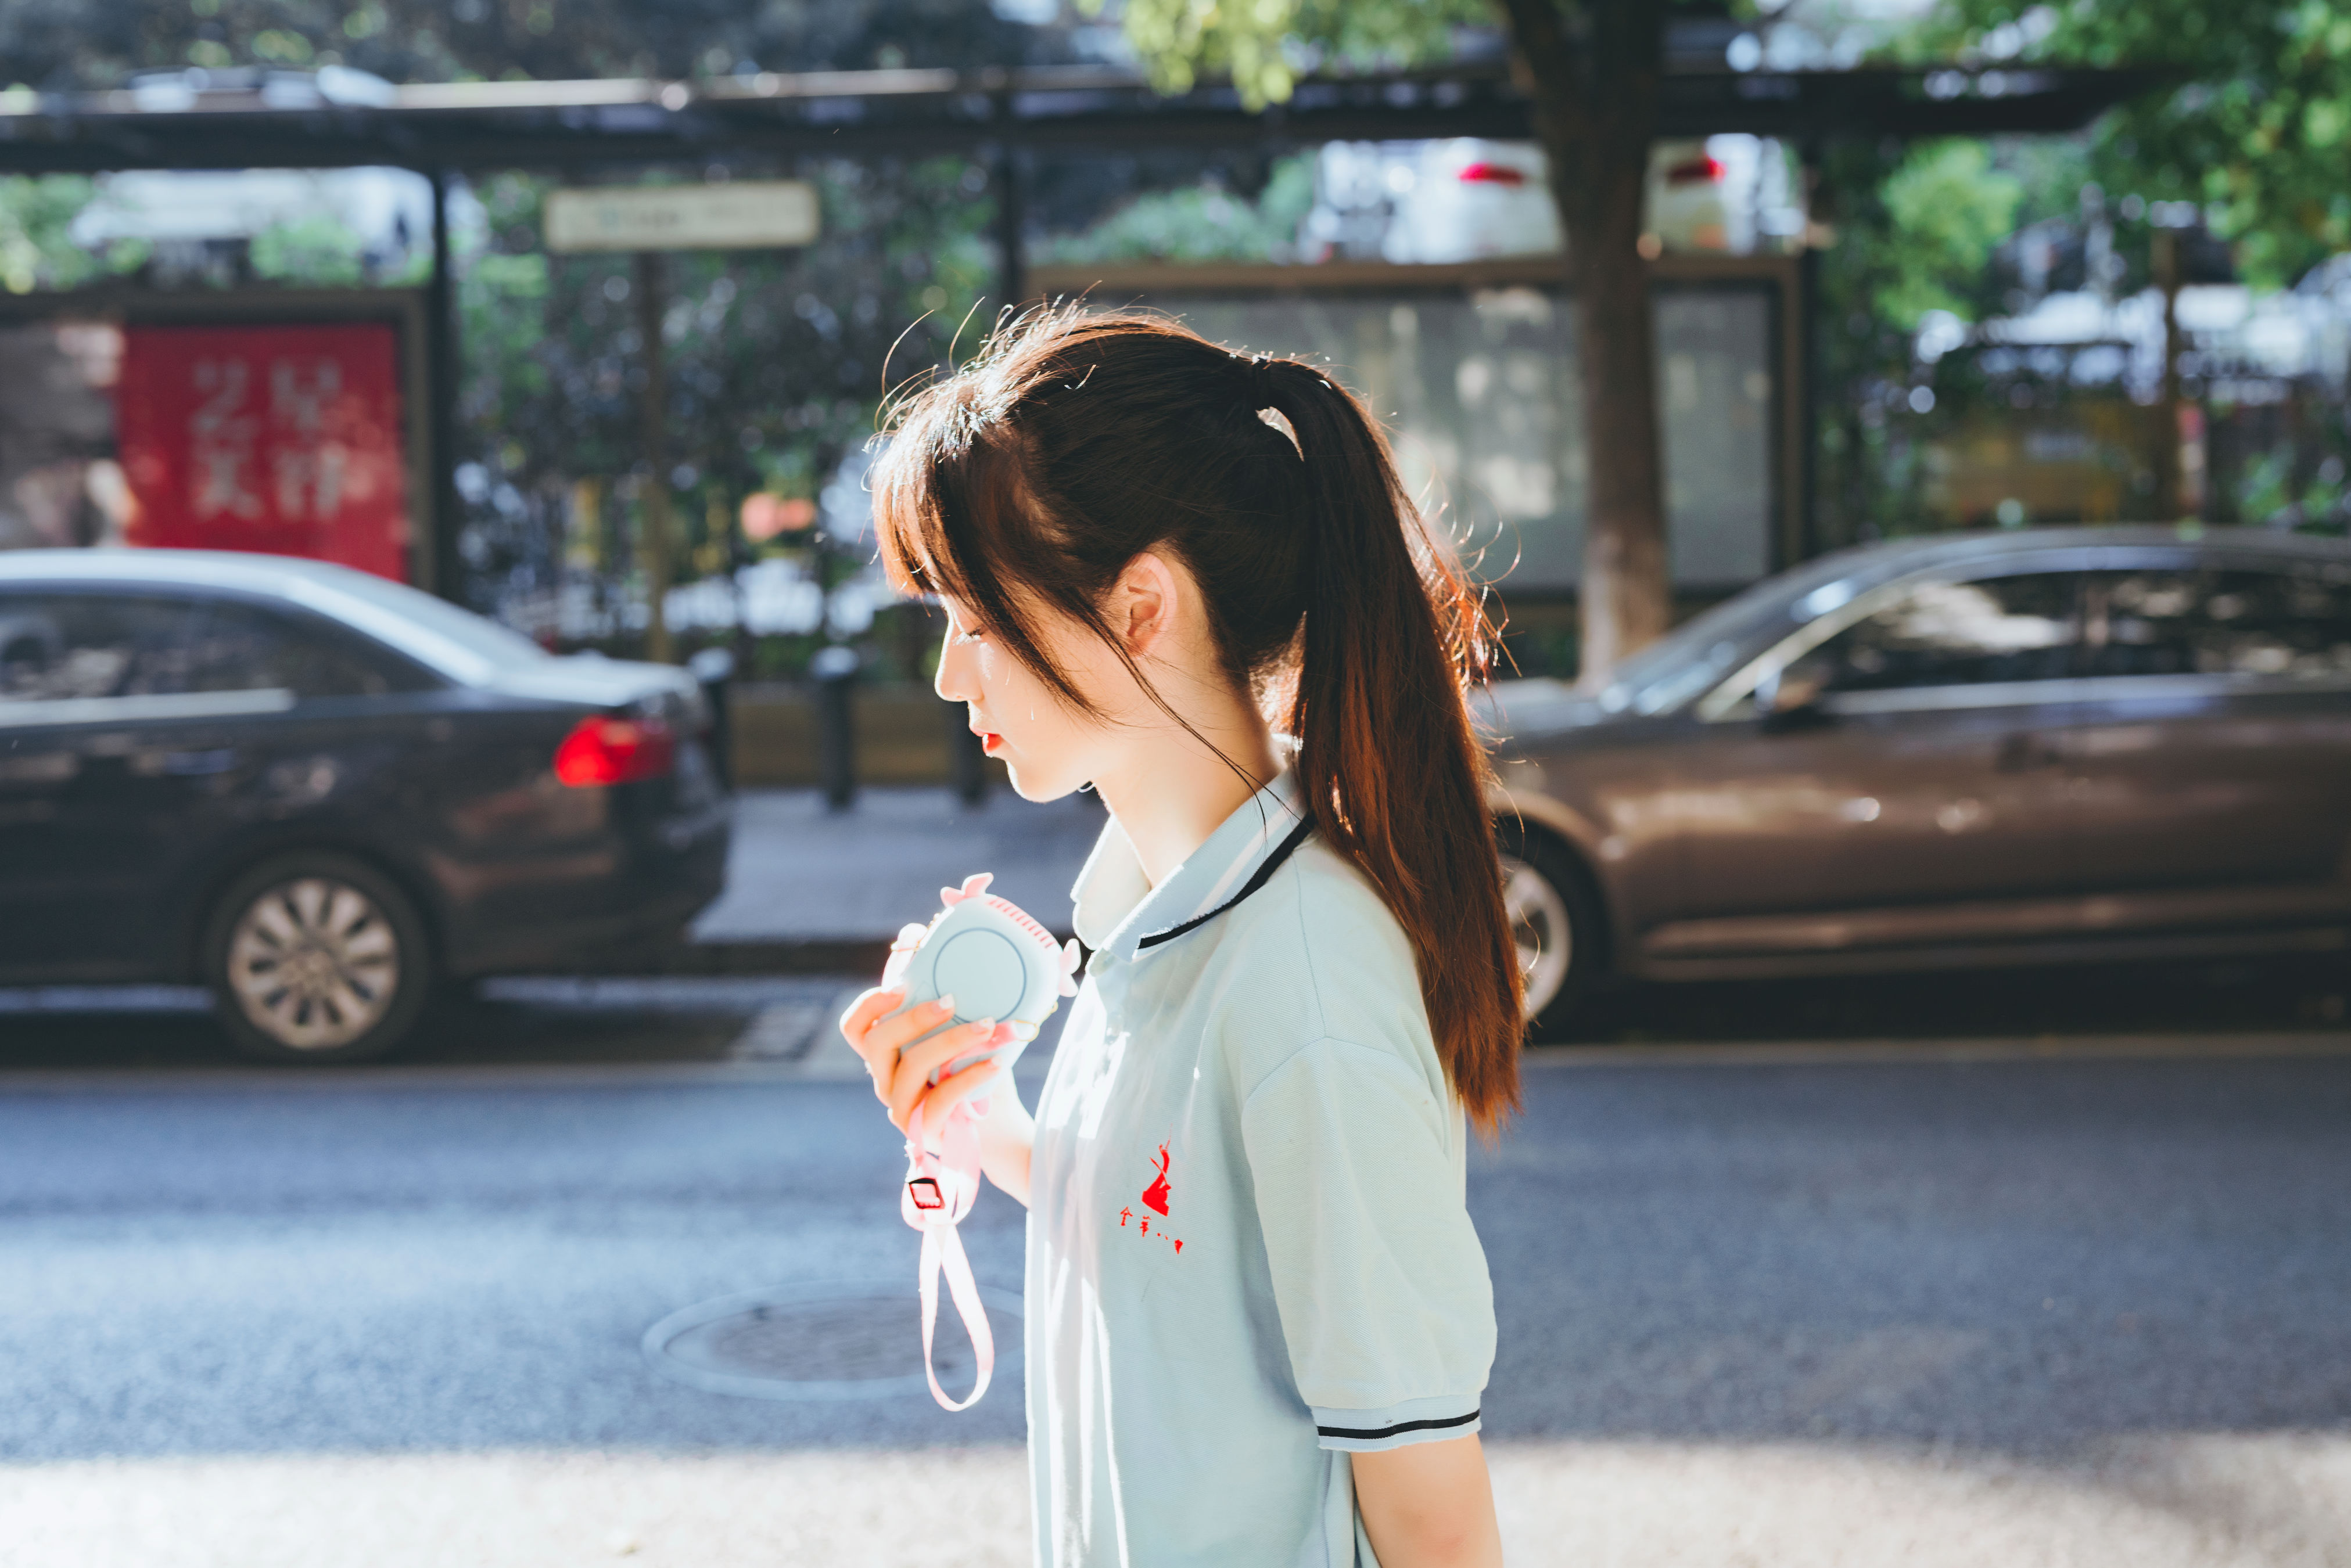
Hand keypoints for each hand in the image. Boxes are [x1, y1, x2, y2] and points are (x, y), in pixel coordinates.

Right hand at [838, 983, 1007, 1144]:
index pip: (855, 1029)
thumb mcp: (960, 1038)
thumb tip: (955, 954)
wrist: (998, 1126)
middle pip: (877, 1043)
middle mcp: (886, 1082)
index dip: (869, 1005)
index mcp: (886, 1057)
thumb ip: (950, 1010)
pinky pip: (942, 1098)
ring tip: (989, 1025)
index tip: (902, 986)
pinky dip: (971, 1074)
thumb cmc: (975, 1072)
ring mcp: (902, 1108)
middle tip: (952, 1001)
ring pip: (912, 1066)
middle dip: (914, 1017)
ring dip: (952, 1039)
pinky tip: (997, 1061)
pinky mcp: (925, 1130)